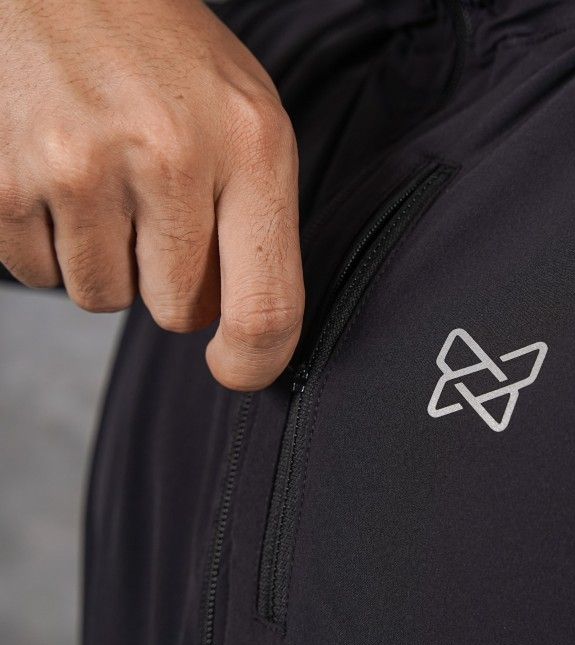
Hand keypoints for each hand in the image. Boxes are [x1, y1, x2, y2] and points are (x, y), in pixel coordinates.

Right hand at [0, 0, 303, 389]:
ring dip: (109, 261)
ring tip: (109, 184)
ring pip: (103, 297)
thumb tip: (234, 327)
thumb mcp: (249, 124)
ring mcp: (78, 167)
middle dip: (168, 280)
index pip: (264, 306)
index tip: (236, 368)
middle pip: (174, 311)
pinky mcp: (6, 180)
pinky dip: (55, 245)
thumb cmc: (170, 62)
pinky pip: (40, 274)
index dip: (255, 360)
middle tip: (158, 212)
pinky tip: (64, 181)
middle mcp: (167, 157)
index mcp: (250, 147)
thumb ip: (258, 226)